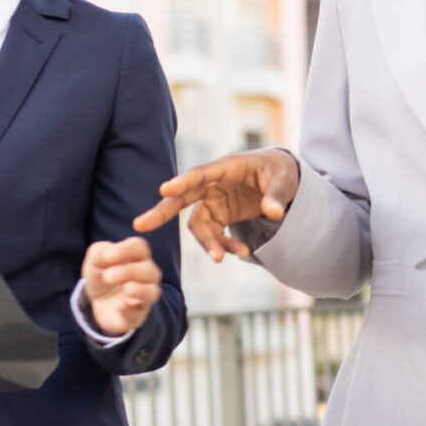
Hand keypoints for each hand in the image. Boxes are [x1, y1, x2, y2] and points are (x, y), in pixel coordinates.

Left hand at [82, 237, 162, 335]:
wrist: (98, 302)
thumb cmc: (103, 274)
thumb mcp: (95, 260)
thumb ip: (100, 251)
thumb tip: (107, 253)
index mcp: (137, 256)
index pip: (140, 247)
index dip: (126, 250)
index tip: (107, 256)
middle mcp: (146, 275)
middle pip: (149, 270)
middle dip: (130, 272)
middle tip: (108, 276)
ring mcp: (143, 296)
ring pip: (152, 292)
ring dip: (140, 290)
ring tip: (126, 289)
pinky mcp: (136, 315)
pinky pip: (138, 313)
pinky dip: (130, 310)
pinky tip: (119, 307)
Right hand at [133, 149, 300, 262]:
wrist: (280, 180)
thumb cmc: (280, 171)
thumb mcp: (286, 180)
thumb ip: (278, 195)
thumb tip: (272, 212)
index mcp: (228, 167)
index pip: (201, 173)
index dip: (183, 181)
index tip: (164, 189)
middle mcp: (214, 184)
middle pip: (182, 197)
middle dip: (161, 211)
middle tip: (139, 226)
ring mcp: (214, 201)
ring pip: (199, 224)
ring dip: (208, 242)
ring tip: (223, 259)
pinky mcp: (219, 216)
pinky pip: (214, 234)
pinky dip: (224, 245)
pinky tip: (241, 253)